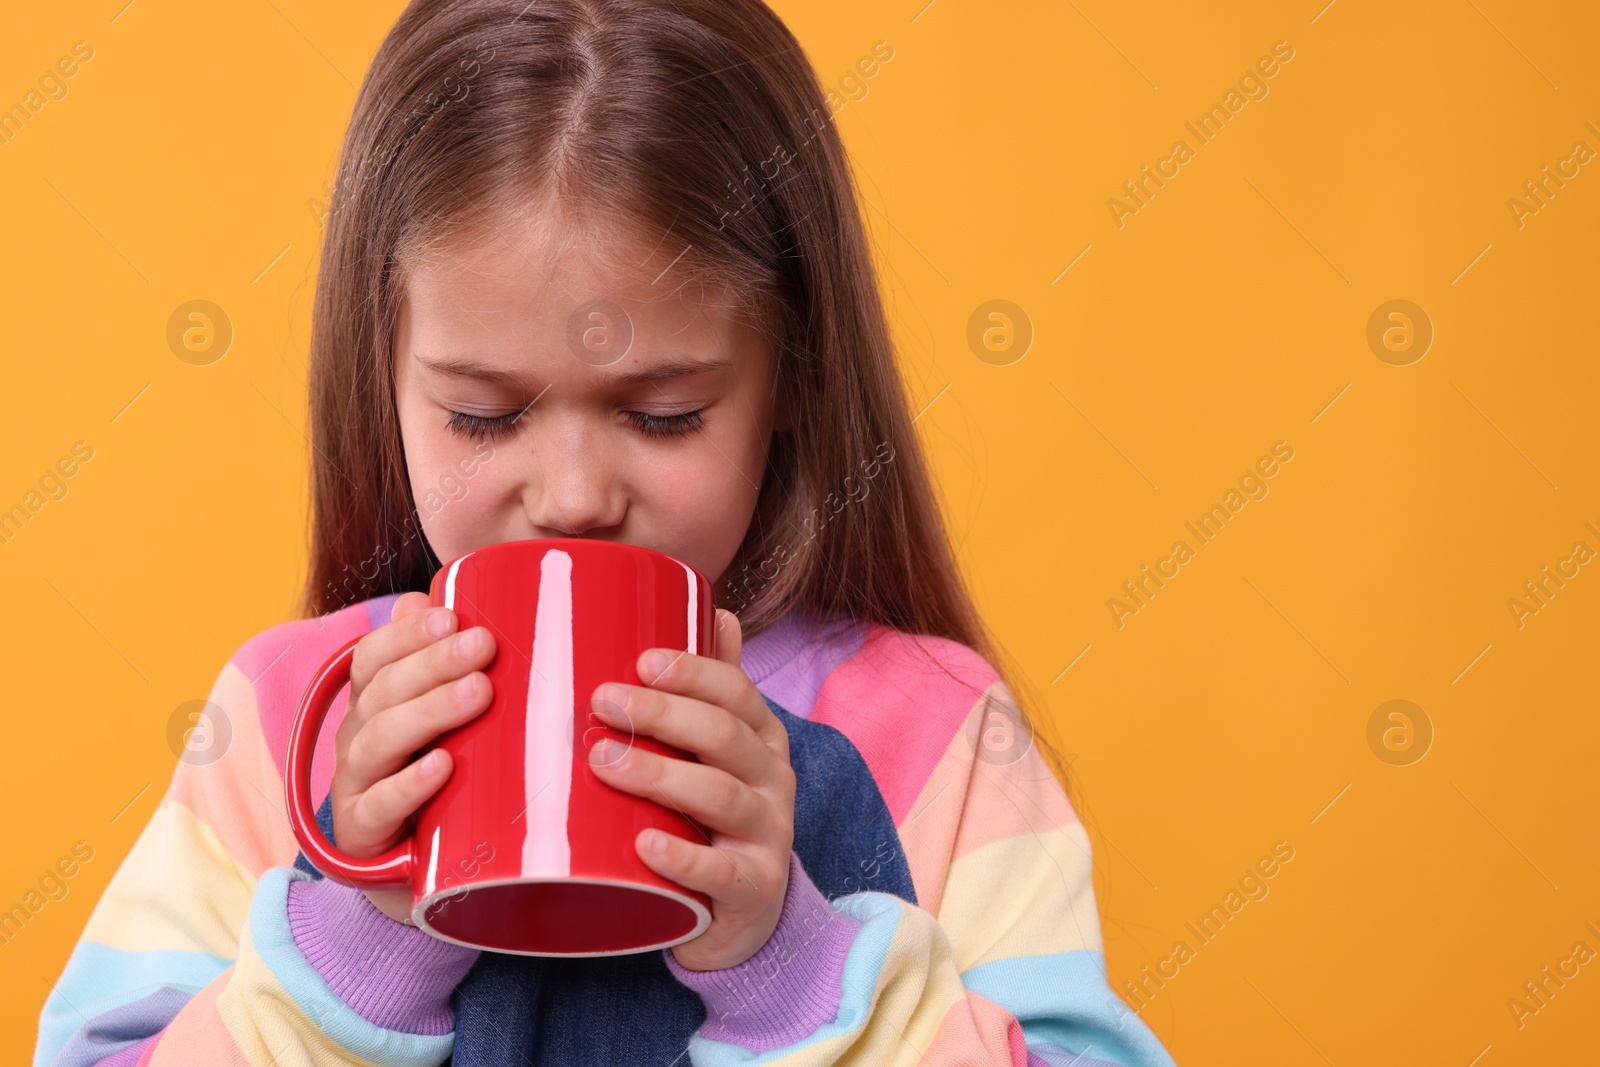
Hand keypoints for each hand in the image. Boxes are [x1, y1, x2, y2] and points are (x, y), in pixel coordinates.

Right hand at [329, 592, 496, 924]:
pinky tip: (443, 765)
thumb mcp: (447, 725)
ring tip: (479, 692)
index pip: (374, 657)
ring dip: (430, 711)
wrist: (415, 874)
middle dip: (433, 663)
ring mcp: (356, 786)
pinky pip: (379, 806)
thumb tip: (446, 600)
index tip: (453, 616)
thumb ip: (450, 671)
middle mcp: (357, 739)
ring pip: (379, 740)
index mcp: (373, 705)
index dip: (407, 634)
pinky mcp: (364, 834)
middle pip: (382, 692)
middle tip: (484, 645)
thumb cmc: (441, 783)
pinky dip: (410, 784)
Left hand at [586, 608, 795, 971]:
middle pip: (725, 737)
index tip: (639, 661)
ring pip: (721, 797)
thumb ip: (713, 689)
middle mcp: (773, 782)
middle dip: (663, 715)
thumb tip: (717, 609)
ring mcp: (767, 837)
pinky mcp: (752, 892)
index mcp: (762, 739)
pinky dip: (683, 857)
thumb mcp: (715, 753)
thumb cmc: (711, 817)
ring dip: (660, 775)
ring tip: (604, 764)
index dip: (692, 672)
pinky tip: (644, 845)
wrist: (738, 913)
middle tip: (602, 703)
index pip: (737, 692)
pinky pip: (723, 872)